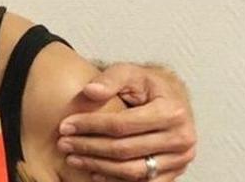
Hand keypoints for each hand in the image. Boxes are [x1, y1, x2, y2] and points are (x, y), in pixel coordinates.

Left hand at [56, 63, 195, 180]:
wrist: (174, 99)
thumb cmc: (149, 85)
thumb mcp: (130, 72)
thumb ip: (110, 78)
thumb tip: (89, 91)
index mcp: (171, 111)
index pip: (122, 124)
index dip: (91, 126)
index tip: (65, 125)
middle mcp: (181, 138)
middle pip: (125, 150)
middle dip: (89, 147)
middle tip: (63, 144)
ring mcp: (180, 159)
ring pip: (133, 170)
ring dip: (99, 166)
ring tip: (73, 159)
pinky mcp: (176, 171)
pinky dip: (117, 179)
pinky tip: (95, 172)